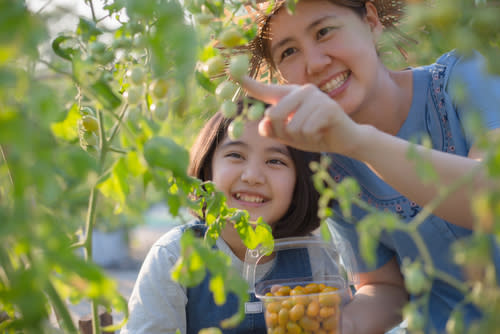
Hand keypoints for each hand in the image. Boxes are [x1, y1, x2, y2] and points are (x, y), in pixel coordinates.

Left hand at [240, 76, 363, 154]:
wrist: (345, 140)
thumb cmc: (315, 135)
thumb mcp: (289, 135)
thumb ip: (273, 130)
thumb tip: (263, 123)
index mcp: (290, 95)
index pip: (266, 90)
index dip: (248, 83)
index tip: (233, 75)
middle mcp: (301, 90)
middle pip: (273, 115)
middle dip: (283, 133)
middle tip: (299, 135)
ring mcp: (316, 97)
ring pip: (291, 126)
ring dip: (301, 137)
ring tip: (313, 132)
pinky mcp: (328, 107)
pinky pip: (307, 130)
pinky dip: (313, 138)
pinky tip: (322, 132)